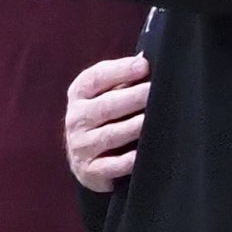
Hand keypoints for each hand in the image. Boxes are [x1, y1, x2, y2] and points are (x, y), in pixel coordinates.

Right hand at [65, 56, 149, 191]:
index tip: (143, 66)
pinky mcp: (90, 171)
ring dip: (132, 127)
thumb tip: (146, 59)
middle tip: (155, 91)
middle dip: (132, 97)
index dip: (120, 70)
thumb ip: (123, 79)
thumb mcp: (105, 95)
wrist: (86, 161)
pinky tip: (142, 152)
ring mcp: (81, 146)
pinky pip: (112, 166)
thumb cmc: (104, 118)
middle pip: (105, 106)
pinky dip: (128, 160)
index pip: (96, 78)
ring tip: (152, 119)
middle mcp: (76, 118)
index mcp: (79, 94)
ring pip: (109, 135)